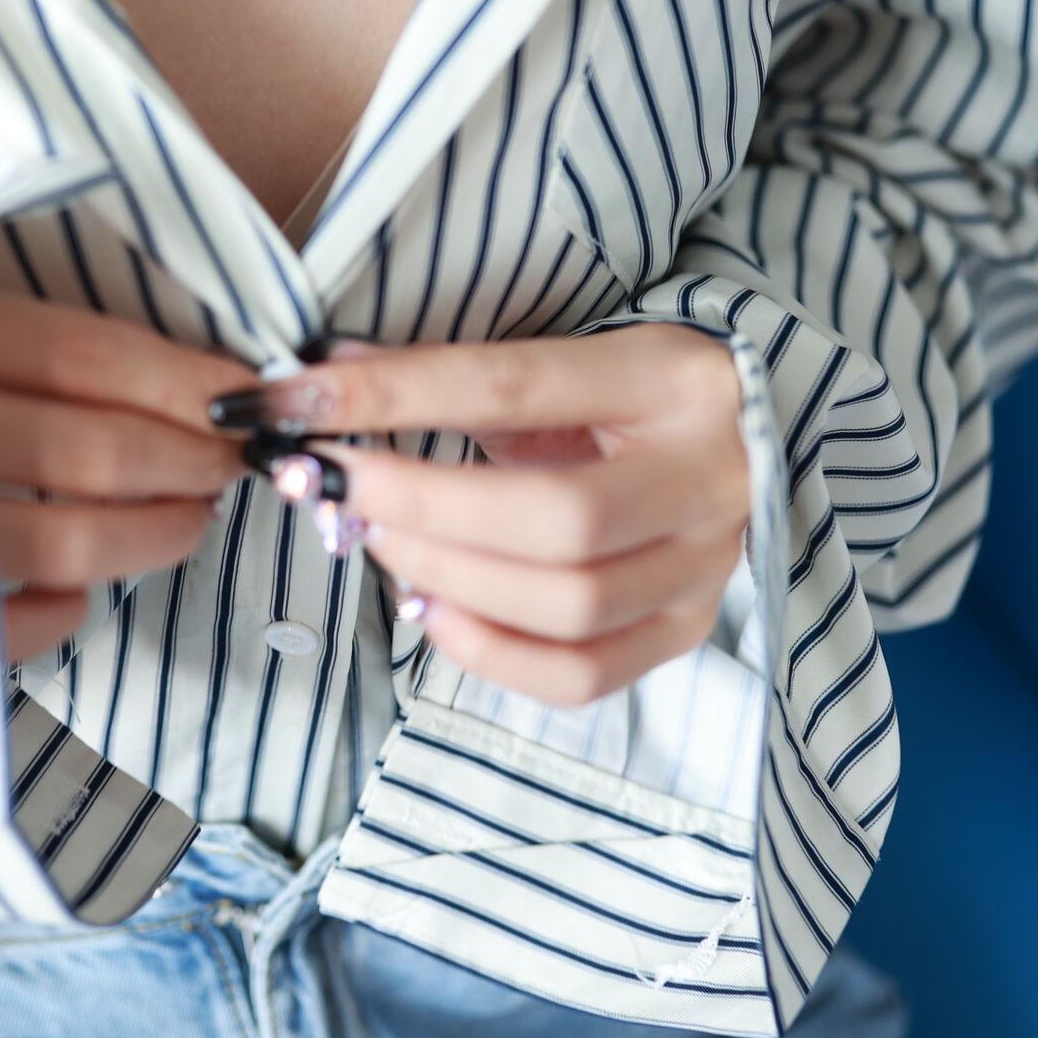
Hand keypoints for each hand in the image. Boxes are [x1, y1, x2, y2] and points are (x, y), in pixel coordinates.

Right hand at [0, 285, 257, 661]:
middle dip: (191, 459)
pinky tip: (79, 586)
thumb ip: (4, 319)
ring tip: (188, 516)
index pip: (83, 355)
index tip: (249, 393)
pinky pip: (8, 625)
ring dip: (154, 534)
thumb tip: (162, 362)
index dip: (183, 381)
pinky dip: (62, 610)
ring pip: (67, 544)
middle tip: (230, 460)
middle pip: (93, 450)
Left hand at [211, 327, 748, 705]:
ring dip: (444, 577)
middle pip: (555, 519)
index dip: (394, 395)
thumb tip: (315, 388)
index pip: (512, 386)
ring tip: (375, 539)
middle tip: (332, 485)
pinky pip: (582, 675)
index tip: (294, 401)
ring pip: (569, 604)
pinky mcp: (689, 627)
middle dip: (418, 507)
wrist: (743, 433)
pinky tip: (430, 609)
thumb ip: (452, 377)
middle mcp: (707, 475)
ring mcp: (708, 563)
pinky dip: (489, 652)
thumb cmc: (623, 394)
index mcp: (668, 378)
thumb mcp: (559, 362)